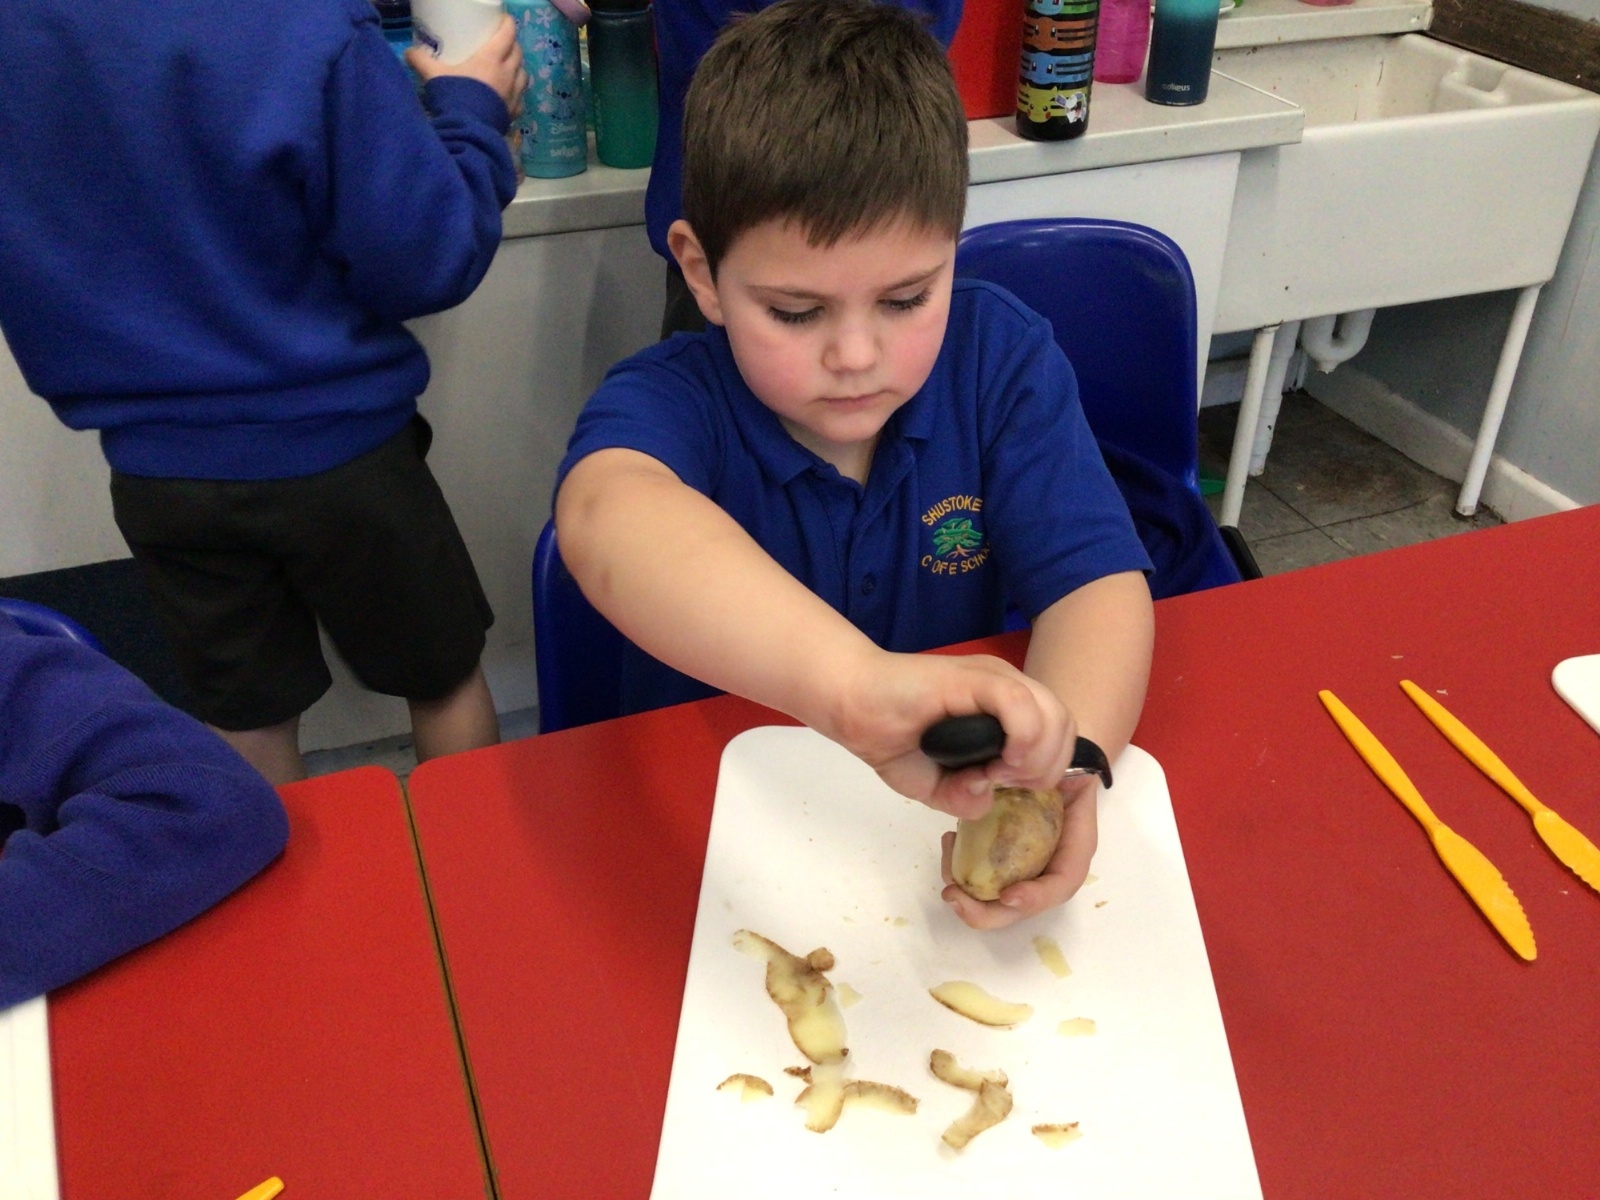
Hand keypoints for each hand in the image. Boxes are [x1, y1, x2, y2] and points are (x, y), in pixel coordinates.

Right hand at [406, 14, 527, 119]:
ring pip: (522, 74)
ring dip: (517, 67)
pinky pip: (520, 98)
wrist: (468, 130)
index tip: (502, 20)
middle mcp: (507, 73)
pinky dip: (516, 92)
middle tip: (502, 43)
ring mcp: (513, 93)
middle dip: (512, 44)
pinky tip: (508, 94)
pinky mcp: (514, 111)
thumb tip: (408, 52)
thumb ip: (420, 60)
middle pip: (517, 52)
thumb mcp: (434, 75)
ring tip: (507, 67)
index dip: (507, 23)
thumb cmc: (453, 97)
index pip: (507, 33)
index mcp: (491, 58)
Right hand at [818, 649, 1077, 820]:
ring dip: (1036, 757)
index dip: (1045, 771)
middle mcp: (1007, 687)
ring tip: (998, 773)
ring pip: (1052, 714)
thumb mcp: (934, 786)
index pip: (1058, 735)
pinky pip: (1020, 703)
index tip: (1007, 789)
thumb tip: (986, 796)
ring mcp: (992, 678)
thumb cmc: (890, 737)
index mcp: (1006, 707)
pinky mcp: (972, 677)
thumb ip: (965, 799)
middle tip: (1003, 782)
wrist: (851, 704)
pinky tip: (997, 761)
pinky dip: (1022, 738)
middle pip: (1065, 726)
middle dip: (1047, 768)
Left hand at [939, 775, 1097, 928]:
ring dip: (964, 892)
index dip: (1037, 897)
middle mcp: (1047, 867)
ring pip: (992, 899)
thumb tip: (1044, 778)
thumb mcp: (1073, 771)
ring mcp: (1021, 867)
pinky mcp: (997, 860)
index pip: (1062, 885)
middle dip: (983, 913)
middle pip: (1019, 908)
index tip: (1007, 896)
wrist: (1051, 764)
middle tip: (952, 896)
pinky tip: (949, 840)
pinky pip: (977, 876)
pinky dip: (958, 867)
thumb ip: (1062, 779)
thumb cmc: (1064, 768)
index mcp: (1074, 849)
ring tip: (947, 853)